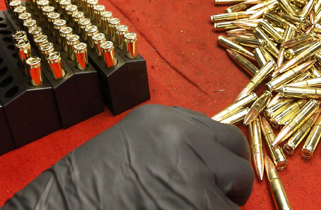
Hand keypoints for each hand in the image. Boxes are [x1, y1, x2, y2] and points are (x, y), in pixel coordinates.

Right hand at [2, 105, 253, 209]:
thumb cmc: (83, 195)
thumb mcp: (126, 152)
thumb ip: (169, 150)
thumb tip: (206, 167)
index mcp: (162, 120)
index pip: (218, 133)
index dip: (218, 161)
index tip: (214, 178)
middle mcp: (182, 137)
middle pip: (236, 155)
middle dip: (230, 182)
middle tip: (214, 204)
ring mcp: (194, 171)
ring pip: (237, 189)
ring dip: (222, 206)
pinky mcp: (200, 206)